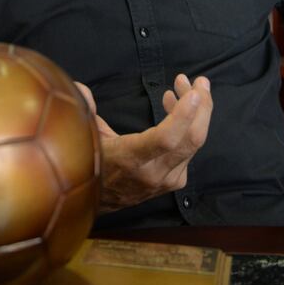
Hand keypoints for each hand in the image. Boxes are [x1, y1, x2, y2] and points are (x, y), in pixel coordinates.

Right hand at [74, 74, 212, 212]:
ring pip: (194, 142)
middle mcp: (154, 172)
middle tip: (199, 80)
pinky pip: (189, 148)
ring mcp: (169, 178)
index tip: (192, 92)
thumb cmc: (91, 165)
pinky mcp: (176, 179)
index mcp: (131, 159)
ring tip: (184, 85)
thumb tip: (81, 88)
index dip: (183, 115)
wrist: (98, 203)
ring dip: (197, 111)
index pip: (166, 139)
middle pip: (191, 139)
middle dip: (202, 105)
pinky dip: (189, 124)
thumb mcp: (86, 136)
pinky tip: (174, 105)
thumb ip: (85, 109)